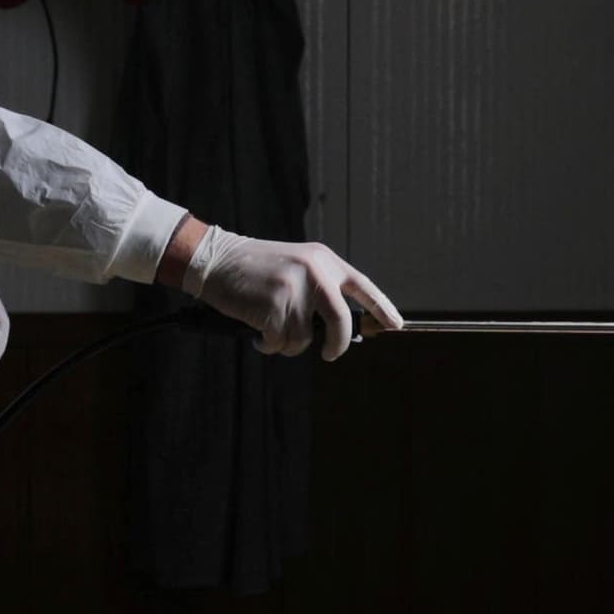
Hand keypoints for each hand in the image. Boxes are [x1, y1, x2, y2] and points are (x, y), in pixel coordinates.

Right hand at [185, 228, 404, 359]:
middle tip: (331, 354)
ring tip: (270, 330)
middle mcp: (314, 272)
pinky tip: (258, 333)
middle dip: (338, 344)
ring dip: (288, 344)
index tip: (396, 325)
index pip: (362, 286)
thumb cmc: (255, 269)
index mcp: (323, 260)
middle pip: (341, 321)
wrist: (217, 260)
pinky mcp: (274, 306)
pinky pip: (282, 342)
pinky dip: (269, 345)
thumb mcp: (295, 266)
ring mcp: (295, 289)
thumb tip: (337, 330)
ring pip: (305, 339)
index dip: (382, 308)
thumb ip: (318, 289)